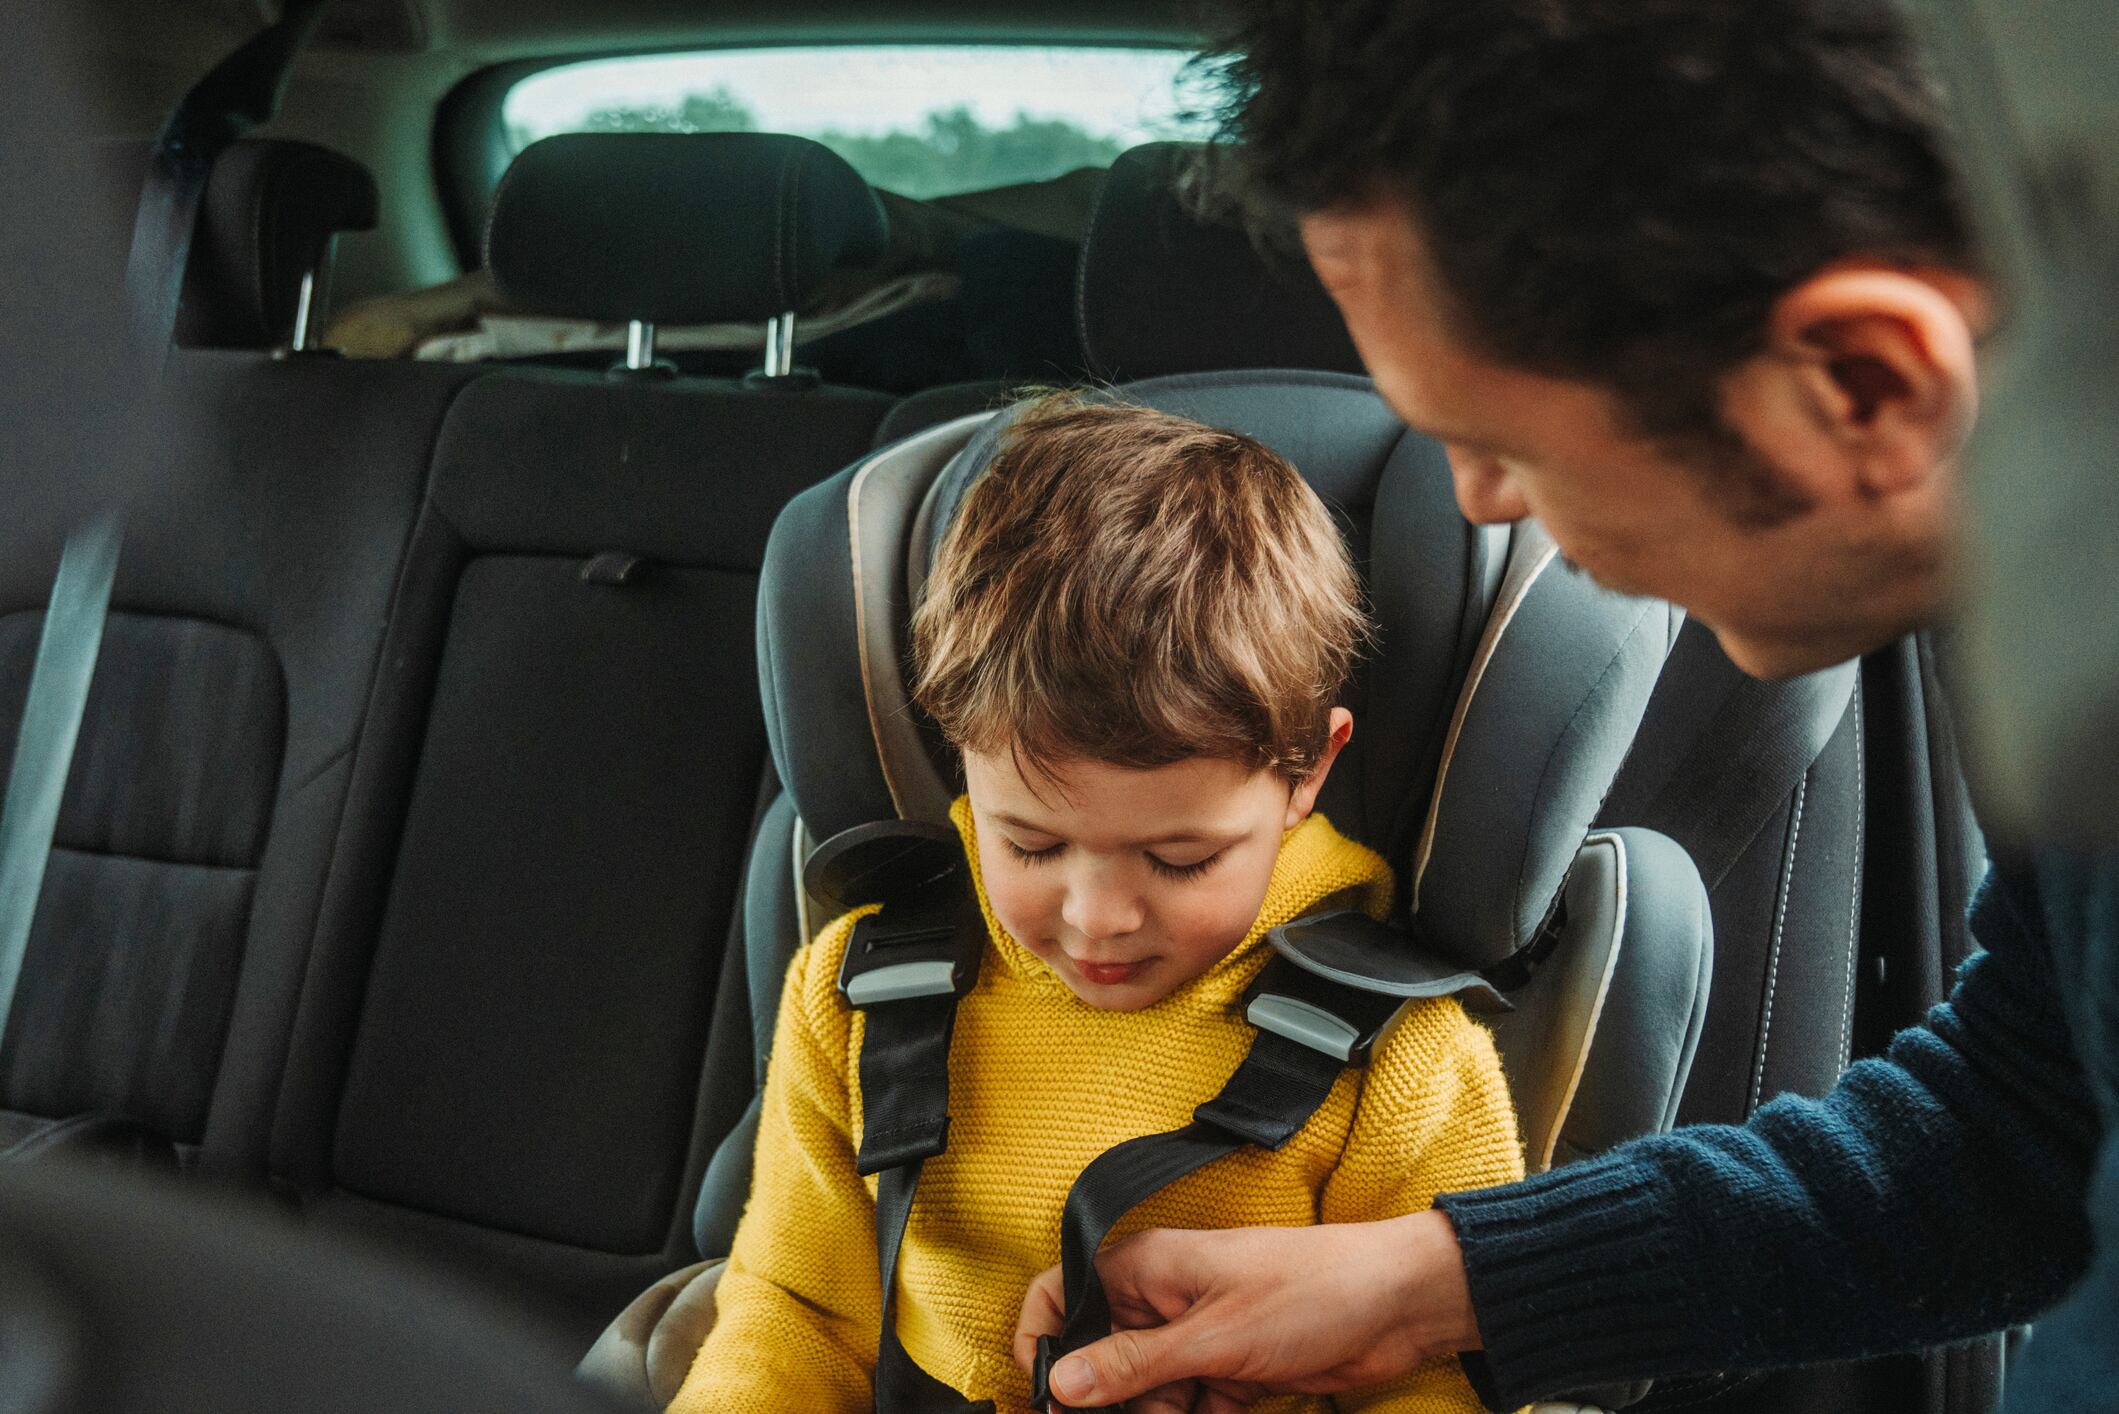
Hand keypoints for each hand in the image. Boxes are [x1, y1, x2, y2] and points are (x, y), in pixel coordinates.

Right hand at [1012, 1209, 1478, 1412]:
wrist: (1400, 1305)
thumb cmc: (1310, 1290)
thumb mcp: (1212, 1336)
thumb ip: (1133, 1363)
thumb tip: (1057, 1383)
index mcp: (1145, 1267)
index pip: (1060, 1296)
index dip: (1041, 1345)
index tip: (1046, 1401)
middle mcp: (1162, 1298)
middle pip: (1100, 1360)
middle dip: (1109, 1402)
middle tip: (1156, 1409)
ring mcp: (1197, 1335)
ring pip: (1146, 1393)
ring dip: (1160, 1412)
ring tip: (1203, 1401)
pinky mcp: (1230, 1369)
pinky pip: (1190, 1404)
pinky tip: (1224, 1408)